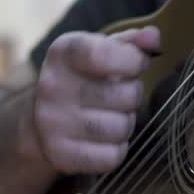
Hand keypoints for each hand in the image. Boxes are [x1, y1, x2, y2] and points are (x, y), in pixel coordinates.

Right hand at [33, 26, 160, 173]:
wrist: (39, 120)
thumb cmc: (82, 79)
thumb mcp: (99, 51)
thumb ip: (130, 42)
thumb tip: (154, 37)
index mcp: (63, 53)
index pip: (104, 55)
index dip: (133, 61)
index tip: (136, 64)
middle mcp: (52, 86)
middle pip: (124, 95)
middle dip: (133, 95)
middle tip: (122, 95)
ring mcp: (54, 123)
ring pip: (120, 128)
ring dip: (126, 123)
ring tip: (113, 116)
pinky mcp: (61, 155)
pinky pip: (111, 157)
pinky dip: (116, 150)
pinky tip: (105, 139)